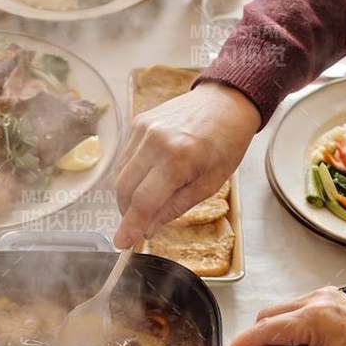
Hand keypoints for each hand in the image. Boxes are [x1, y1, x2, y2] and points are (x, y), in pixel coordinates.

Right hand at [113, 81, 259, 247]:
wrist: (226, 103)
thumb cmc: (225, 144)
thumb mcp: (209, 184)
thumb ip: (175, 207)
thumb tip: (148, 227)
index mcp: (178, 158)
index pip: (144, 201)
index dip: (130, 226)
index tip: (122, 243)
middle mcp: (155, 141)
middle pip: (125, 188)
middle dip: (127, 212)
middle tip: (138, 224)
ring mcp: (143, 128)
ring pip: (120, 173)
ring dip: (127, 194)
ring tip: (145, 202)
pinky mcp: (138, 122)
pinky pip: (125, 157)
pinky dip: (130, 174)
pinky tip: (146, 179)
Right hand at [223, 286, 345, 345]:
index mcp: (312, 316)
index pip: (263, 329)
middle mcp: (316, 298)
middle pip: (268, 316)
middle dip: (257, 340)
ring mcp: (325, 295)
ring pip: (282, 312)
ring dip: (274, 334)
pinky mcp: (333, 298)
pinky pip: (299, 310)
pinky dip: (291, 328)